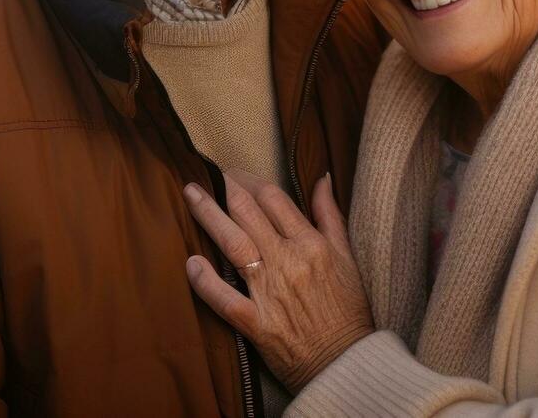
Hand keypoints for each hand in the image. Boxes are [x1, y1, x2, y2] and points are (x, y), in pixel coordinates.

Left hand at [183, 171, 373, 390]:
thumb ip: (330, 216)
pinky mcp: (257, 324)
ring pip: (233, 245)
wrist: (347, 363)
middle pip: (248, 214)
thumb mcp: (348, 258)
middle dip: (225, 189)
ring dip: (208, 216)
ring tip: (190, 195)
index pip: (274, 199)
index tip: (236, 174)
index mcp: (312, 244)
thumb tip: (322, 179)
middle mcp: (289, 262)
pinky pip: (225, 299)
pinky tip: (190, 263)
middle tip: (208, 175)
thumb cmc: (348, 311)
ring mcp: (270, 293)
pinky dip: (205, 282)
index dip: (251, 181)